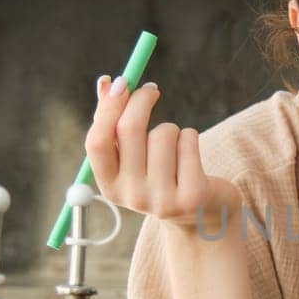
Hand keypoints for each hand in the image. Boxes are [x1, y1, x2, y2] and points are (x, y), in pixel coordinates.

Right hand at [84, 75, 240, 226]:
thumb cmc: (163, 176)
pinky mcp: (192, 196)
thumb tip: (105, 83)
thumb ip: (115, 122)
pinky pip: (188, 141)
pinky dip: (190, 137)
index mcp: (110, 186)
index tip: (122, 82)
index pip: (97, 142)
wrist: (201, 216)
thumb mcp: (135, 157)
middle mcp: (132, 197)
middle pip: (129, 130)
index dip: (108, 108)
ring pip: (163, 133)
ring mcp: (162, 199)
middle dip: (141, 99)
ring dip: (173, 129)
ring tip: (176, 147)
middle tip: (152, 88)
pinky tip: (191, 156)